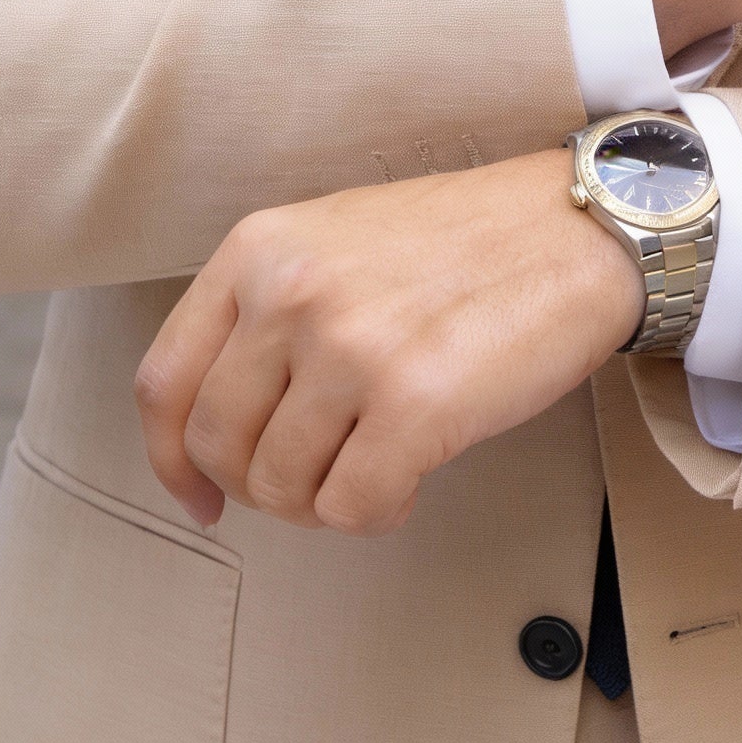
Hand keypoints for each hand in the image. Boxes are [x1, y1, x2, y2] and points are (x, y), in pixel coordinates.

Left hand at [135, 149, 643, 536]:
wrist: (576, 229)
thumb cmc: (464, 243)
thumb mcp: (336, 241)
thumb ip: (268, 312)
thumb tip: (219, 436)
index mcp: (259, 249)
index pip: (165, 381)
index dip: (171, 460)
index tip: (198, 496)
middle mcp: (291, 292)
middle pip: (216, 446)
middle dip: (259, 488)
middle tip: (313, 481)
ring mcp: (349, 347)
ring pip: (280, 487)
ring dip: (323, 500)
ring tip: (375, 466)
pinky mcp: (413, 403)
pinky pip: (351, 509)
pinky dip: (377, 513)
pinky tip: (411, 479)